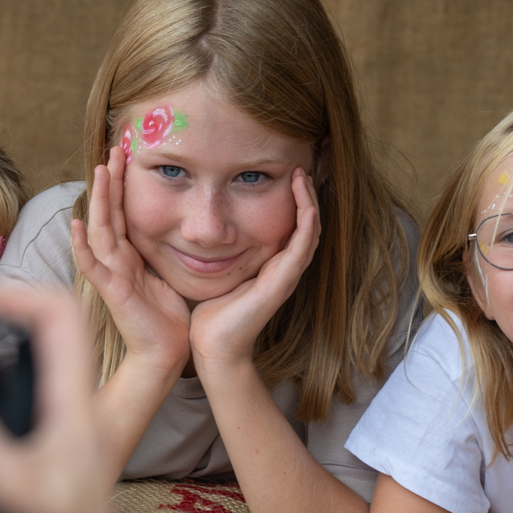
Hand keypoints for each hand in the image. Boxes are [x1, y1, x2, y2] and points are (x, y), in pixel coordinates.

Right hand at [70, 145, 190, 370]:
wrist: (166, 354)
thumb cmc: (168, 320)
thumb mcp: (168, 276)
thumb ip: (164, 254)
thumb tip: (180, 231)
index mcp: (131, 258)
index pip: (123, 214)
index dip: (123, 186)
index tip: (126, 158)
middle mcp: (118, 262)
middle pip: (109, 214)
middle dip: (111, 182)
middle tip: (114, 150)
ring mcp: (111, 275)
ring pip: (100, 231)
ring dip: (99, 201)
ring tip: (99, 172)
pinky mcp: (112, 292)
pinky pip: (93, 265)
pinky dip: (83, 246)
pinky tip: (78, 225)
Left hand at [188, 168, 320, 370]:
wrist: (212, 345)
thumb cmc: (211, 313)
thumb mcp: (217, 272)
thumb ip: (219, 252)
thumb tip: (202, 229)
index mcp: (271, 265)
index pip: (291, 226)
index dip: (293, 200)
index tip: (285, 173)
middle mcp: (284, 268)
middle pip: (306, 224)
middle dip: (305, 195)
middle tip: (300, 167)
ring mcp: (287, 275)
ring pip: (310, 230)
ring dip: (309, 201)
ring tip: (302, 176)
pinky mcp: (283, 281)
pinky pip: (303, 245)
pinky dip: (307, 221)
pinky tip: (305, 202)